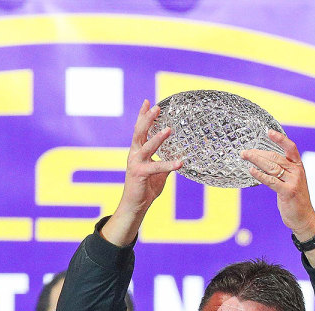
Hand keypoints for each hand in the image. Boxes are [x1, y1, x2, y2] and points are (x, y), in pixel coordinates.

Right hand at [101, 100, 181, 246]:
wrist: (135, 205)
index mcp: (138, 150)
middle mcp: (134, 154)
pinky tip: (180, 163)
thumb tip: (178, 156)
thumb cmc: (146, 188)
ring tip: (168, 129)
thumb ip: (165, 162)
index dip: (143, 115)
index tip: (148, 101)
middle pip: (139, 132)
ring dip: (158, 138)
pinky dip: (168, 165)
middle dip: (147, 119)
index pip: (140, 129)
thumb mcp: (158, 172)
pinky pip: (156, 167)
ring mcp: (136, 163)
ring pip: (146, 146)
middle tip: (156, 107)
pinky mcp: (140, 174)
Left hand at [242, 130, 314, 266]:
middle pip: (275, 157)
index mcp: (298, 166)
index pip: (290, 148)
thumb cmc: (295, 200)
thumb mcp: (291, 181)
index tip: (268, 132)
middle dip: (258, 153)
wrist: (303, 218)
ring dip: (256, 161)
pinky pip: (271, 180)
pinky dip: (260, 175)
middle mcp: (297, 171)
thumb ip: (282, 171)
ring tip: (245, 157)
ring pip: (272, 167)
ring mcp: (293, 181)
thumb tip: (263, 161)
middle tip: (245, 152)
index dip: (280, 139)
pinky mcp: (288, 192)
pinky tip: (251, 170)